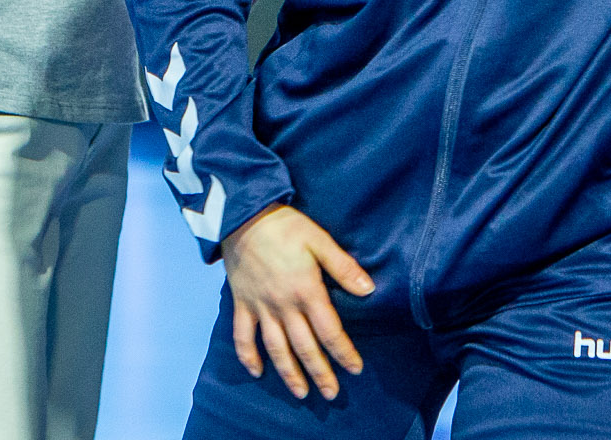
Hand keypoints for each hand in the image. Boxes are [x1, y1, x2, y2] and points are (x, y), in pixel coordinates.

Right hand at [220, 204, 374, 399]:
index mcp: (306, 290)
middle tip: (331, 393)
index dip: (343, 352)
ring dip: (289, 372)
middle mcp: (283, 305)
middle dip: (320, 372)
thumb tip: (368, 290)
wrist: (243, 216)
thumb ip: (343, 267)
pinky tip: (257, 371)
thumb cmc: (285, 226)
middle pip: (304, 346)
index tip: (355, 369)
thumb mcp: (319, 240)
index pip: (329, 330)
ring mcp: (261, 307)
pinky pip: (243, 335)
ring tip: (301, 392)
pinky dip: (248, 356)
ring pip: (276, 347)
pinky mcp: (242, 303)